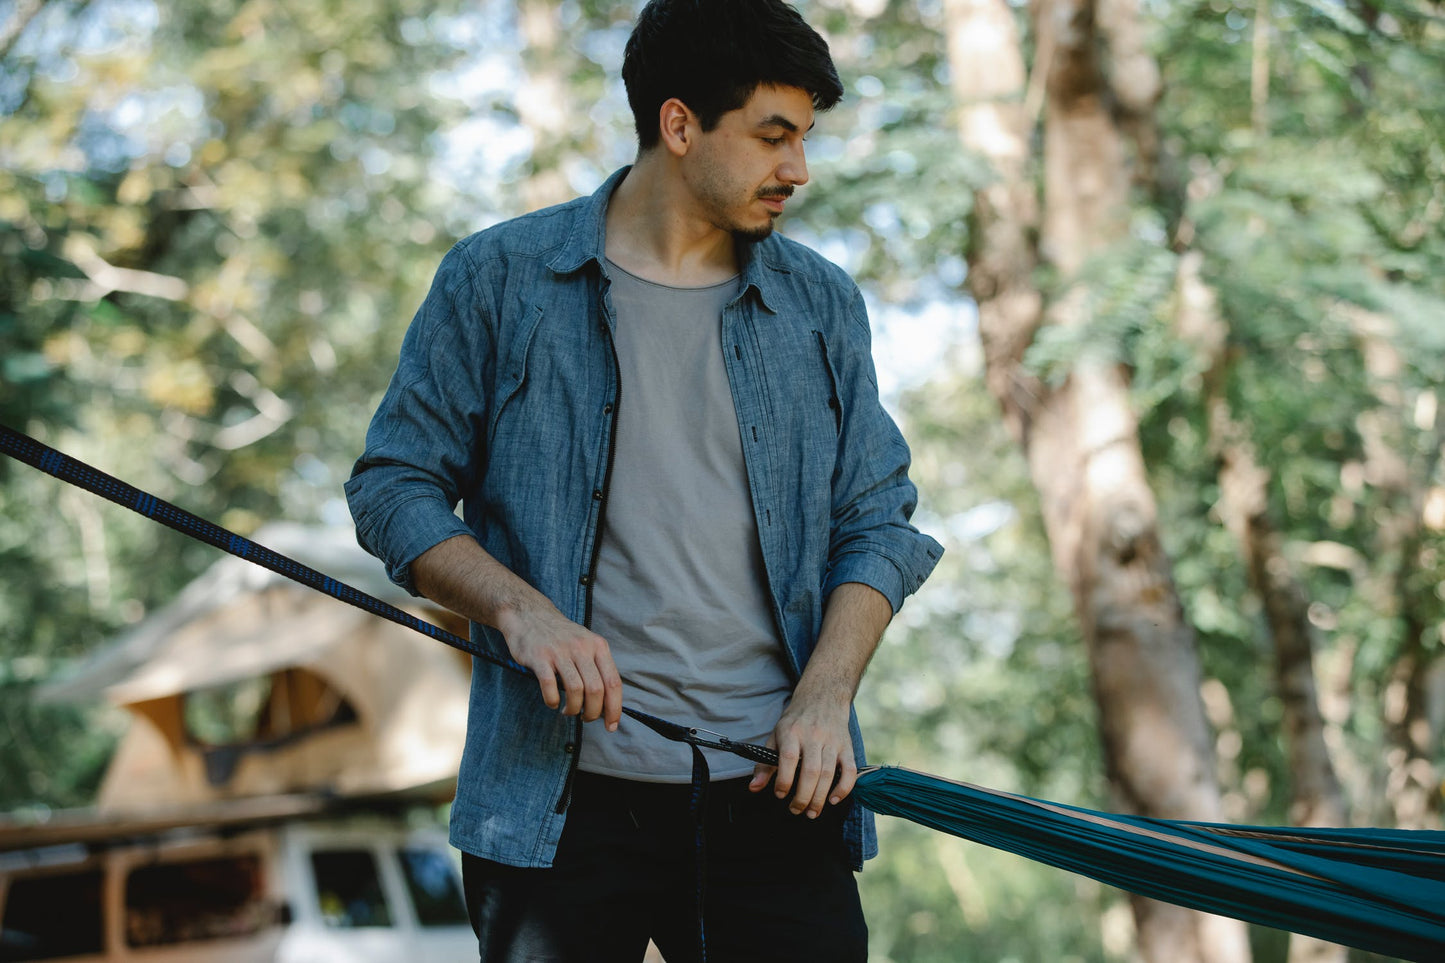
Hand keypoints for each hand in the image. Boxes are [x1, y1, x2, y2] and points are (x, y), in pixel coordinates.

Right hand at [496, 605, 622, 730]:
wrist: (529, 614)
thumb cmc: (561, 637)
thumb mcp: (586, 644)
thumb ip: (597, 668)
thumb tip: (607, 704)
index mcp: (598, 646)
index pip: (613, 682)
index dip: (614, 708)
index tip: (611, 725)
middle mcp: (581, 647)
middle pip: (596, 689)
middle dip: (592, 712)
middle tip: (585, 718)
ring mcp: (560, 651)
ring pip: (576, 690)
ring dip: (573, 709)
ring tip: (568, 711)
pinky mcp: (539, 657)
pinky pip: (549, 686)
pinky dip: (552, 701)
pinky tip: (553, 703)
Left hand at [748, 688, 856, 817]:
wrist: (823, 697)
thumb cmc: (796, 721)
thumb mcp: (776, 735)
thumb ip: (764, 763)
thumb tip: (754, 788)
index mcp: (792, 732)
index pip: (789, 758)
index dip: (784, 780)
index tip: (780, 795)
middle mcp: (813, 736)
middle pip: (811, 771)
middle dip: (803, 796)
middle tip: (796, 810)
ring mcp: (832, 741)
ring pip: (829, 773)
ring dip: (820, 798)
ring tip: (812, 812)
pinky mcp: (847, 746)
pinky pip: (849, 770)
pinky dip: (844, 788)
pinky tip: (833, 800)